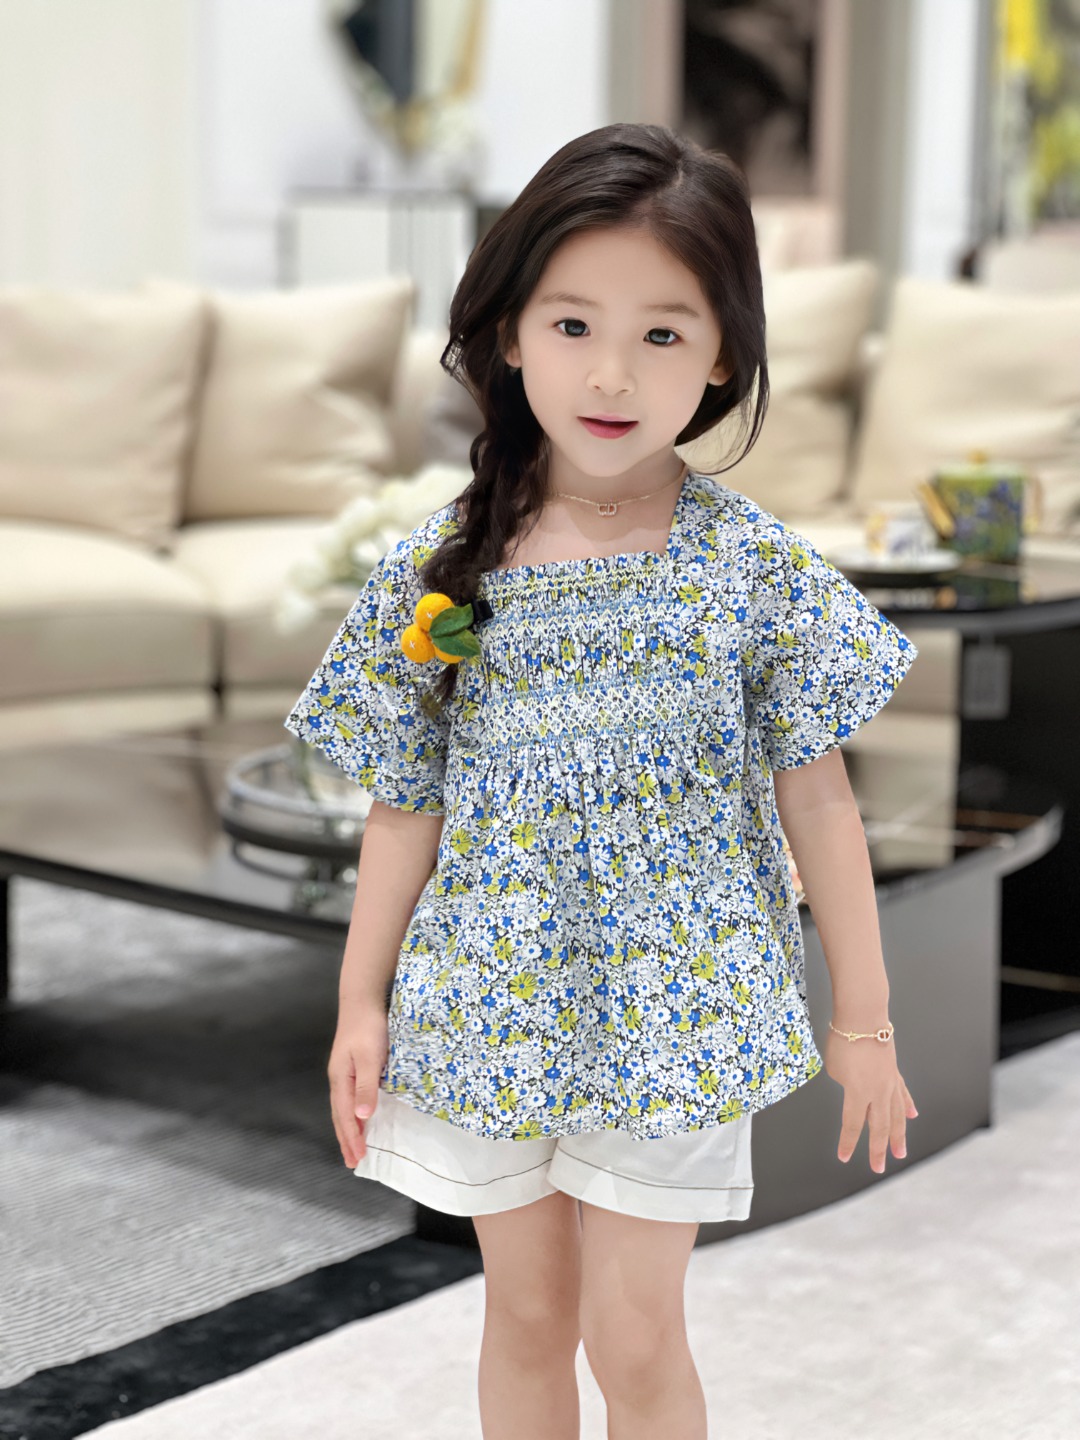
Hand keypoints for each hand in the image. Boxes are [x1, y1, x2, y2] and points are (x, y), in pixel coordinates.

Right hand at [328, 1002, 389, 1167]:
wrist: (363, 1000)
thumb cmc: (368, 1027)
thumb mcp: (369, 1057)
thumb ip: (366, 1086)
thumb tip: (362, 1117)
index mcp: (341, 1080)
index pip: (345, 1117)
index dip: (351, 1139)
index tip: (358, 1160)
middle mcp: (340, 1080)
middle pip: (340, 1116)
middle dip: (346, 1140)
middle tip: (353, 1162)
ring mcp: (344, 1073)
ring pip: (344, 1108)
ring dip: (349, 1129)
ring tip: (354, 1147)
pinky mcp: (353, 1067)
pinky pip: (351, 1098)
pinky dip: (354, 1114)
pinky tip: (362, 1117)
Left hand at [825, 1026, 917, 1172]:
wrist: (864, 1017)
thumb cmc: (843, 1040)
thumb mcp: (834, 1068)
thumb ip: (845, 1084)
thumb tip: (855, 1090)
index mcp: (858, 1093)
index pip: (852, 1124)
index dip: (848, 1143)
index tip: (844, 1157)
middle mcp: (878, 1092)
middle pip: (880, 1127)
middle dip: (878, 1149)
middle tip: (879, 1168)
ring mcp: (889, 1082)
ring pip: (896, 1115)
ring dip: (898, 1135)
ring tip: (901, 1152)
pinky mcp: (893, 1071)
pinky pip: (902, 1094)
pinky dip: (906, 1106)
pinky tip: (912, 1116)